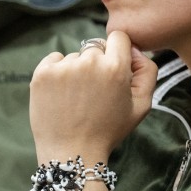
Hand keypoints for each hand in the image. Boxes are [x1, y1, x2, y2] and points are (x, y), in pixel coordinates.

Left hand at [29, 30, 157, 163]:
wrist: (71, 153)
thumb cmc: (108, 131)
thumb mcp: (141, 106)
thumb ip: (147, 71)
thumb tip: (135, 50)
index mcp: (115, 68)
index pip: (118, 37)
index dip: (118, 51)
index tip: (113, 68)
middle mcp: (89, 62)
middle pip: (96, 47)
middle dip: (98, 63)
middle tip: (94, 91)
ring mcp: (63, 67)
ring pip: (75, 56)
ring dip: (77, 70)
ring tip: (77, 99)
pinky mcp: (42, 73)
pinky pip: (55, 59)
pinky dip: (58, 71)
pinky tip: (62, 94)